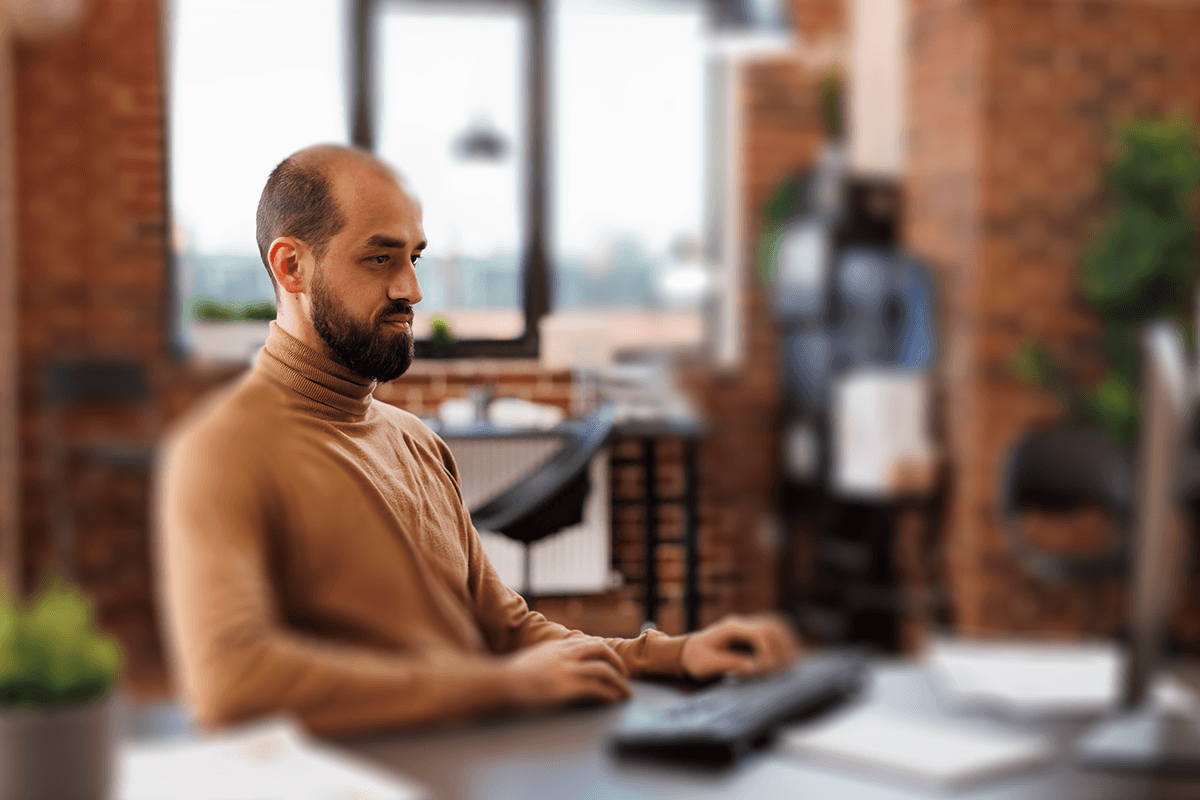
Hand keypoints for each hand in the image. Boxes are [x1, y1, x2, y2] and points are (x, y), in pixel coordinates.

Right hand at [503, 638, 630, 710]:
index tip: (608, 660)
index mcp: (553, 647)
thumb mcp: (526, 662)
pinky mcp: (569, 686)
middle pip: (600, 649)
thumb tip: (543, 672)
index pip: (585, 642)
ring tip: (625, 693)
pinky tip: (615, 702)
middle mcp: (564, 654)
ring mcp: (567, 669)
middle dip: (616, 661)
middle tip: (623, 674)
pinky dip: (611, 695)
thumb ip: (539, 662)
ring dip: (620, 682)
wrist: (498, 685)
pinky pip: (599, 688)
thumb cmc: (505, 679)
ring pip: (605, 669)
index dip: (601, 651)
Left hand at [680, 613, 801, 681]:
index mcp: (730, 628)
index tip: (766, 670)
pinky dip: (784, 642)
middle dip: (781, 649)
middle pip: (771, 627)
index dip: (767, 652)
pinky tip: (790, 656)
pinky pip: (774, 631)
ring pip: (775, 626)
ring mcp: (747, 626)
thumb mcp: (706, 664)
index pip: (758, 634)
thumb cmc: (695, 659)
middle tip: (781, 670)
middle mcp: (741, 623)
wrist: (686, 651)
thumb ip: (730, 664)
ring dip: (787, 644)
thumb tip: (753, 667)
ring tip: (791, 664)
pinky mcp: (751, 633)